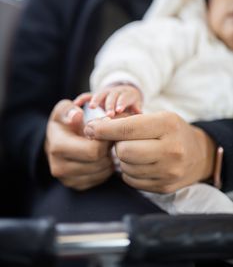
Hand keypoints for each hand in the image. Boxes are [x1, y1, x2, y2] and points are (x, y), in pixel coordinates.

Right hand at [45, 100, 113, 189]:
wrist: (55, 141)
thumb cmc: (64, 122)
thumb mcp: (64, 110)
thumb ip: (70, 110)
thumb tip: (77, 115)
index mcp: (58, 147)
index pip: (93, 151)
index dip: (105, 139)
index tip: (107, 129)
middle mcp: (59, 167)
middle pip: (99, 163)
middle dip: (108, 149)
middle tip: (109, 138)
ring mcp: (67, 180)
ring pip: (102, 172)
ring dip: (109, 158)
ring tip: (105, 146)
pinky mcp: (76, 186)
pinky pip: (101, 179)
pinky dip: (106, 168)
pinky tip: (101, 156)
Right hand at [74, 84, 141, 117]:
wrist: (125, 93)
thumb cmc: (132, 105)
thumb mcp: (136, 106)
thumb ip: (137, 110)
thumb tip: (140, 115)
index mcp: (127, 95)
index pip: (124, 98)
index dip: (121, 103)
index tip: (119, 110)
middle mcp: (115, 92)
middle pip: (112, 96)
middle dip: (110, 105)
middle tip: (108, 114)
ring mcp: (104, 94)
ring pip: (100, 95)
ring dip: (96, 100)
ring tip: (93, 107)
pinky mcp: (96, 96)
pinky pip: (88, 96)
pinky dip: (82, 99)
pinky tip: (76, 104)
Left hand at [84, 112, 215, 192]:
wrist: (198, 154)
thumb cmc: (172, 132)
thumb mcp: (157, 117)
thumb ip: (128, 121)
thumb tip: (95, 128)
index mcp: (168, 125)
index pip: (128, 128)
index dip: (104, 129)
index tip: (90, 128)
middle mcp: (171, 149)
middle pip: (124, 151)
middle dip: (116, 145)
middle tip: (121, 141)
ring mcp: (169, 171)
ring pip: (126, 167)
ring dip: (123, 159)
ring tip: (134, 151)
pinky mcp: (164, 187)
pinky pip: (131, 180)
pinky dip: (129, 171)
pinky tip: (140, 163)